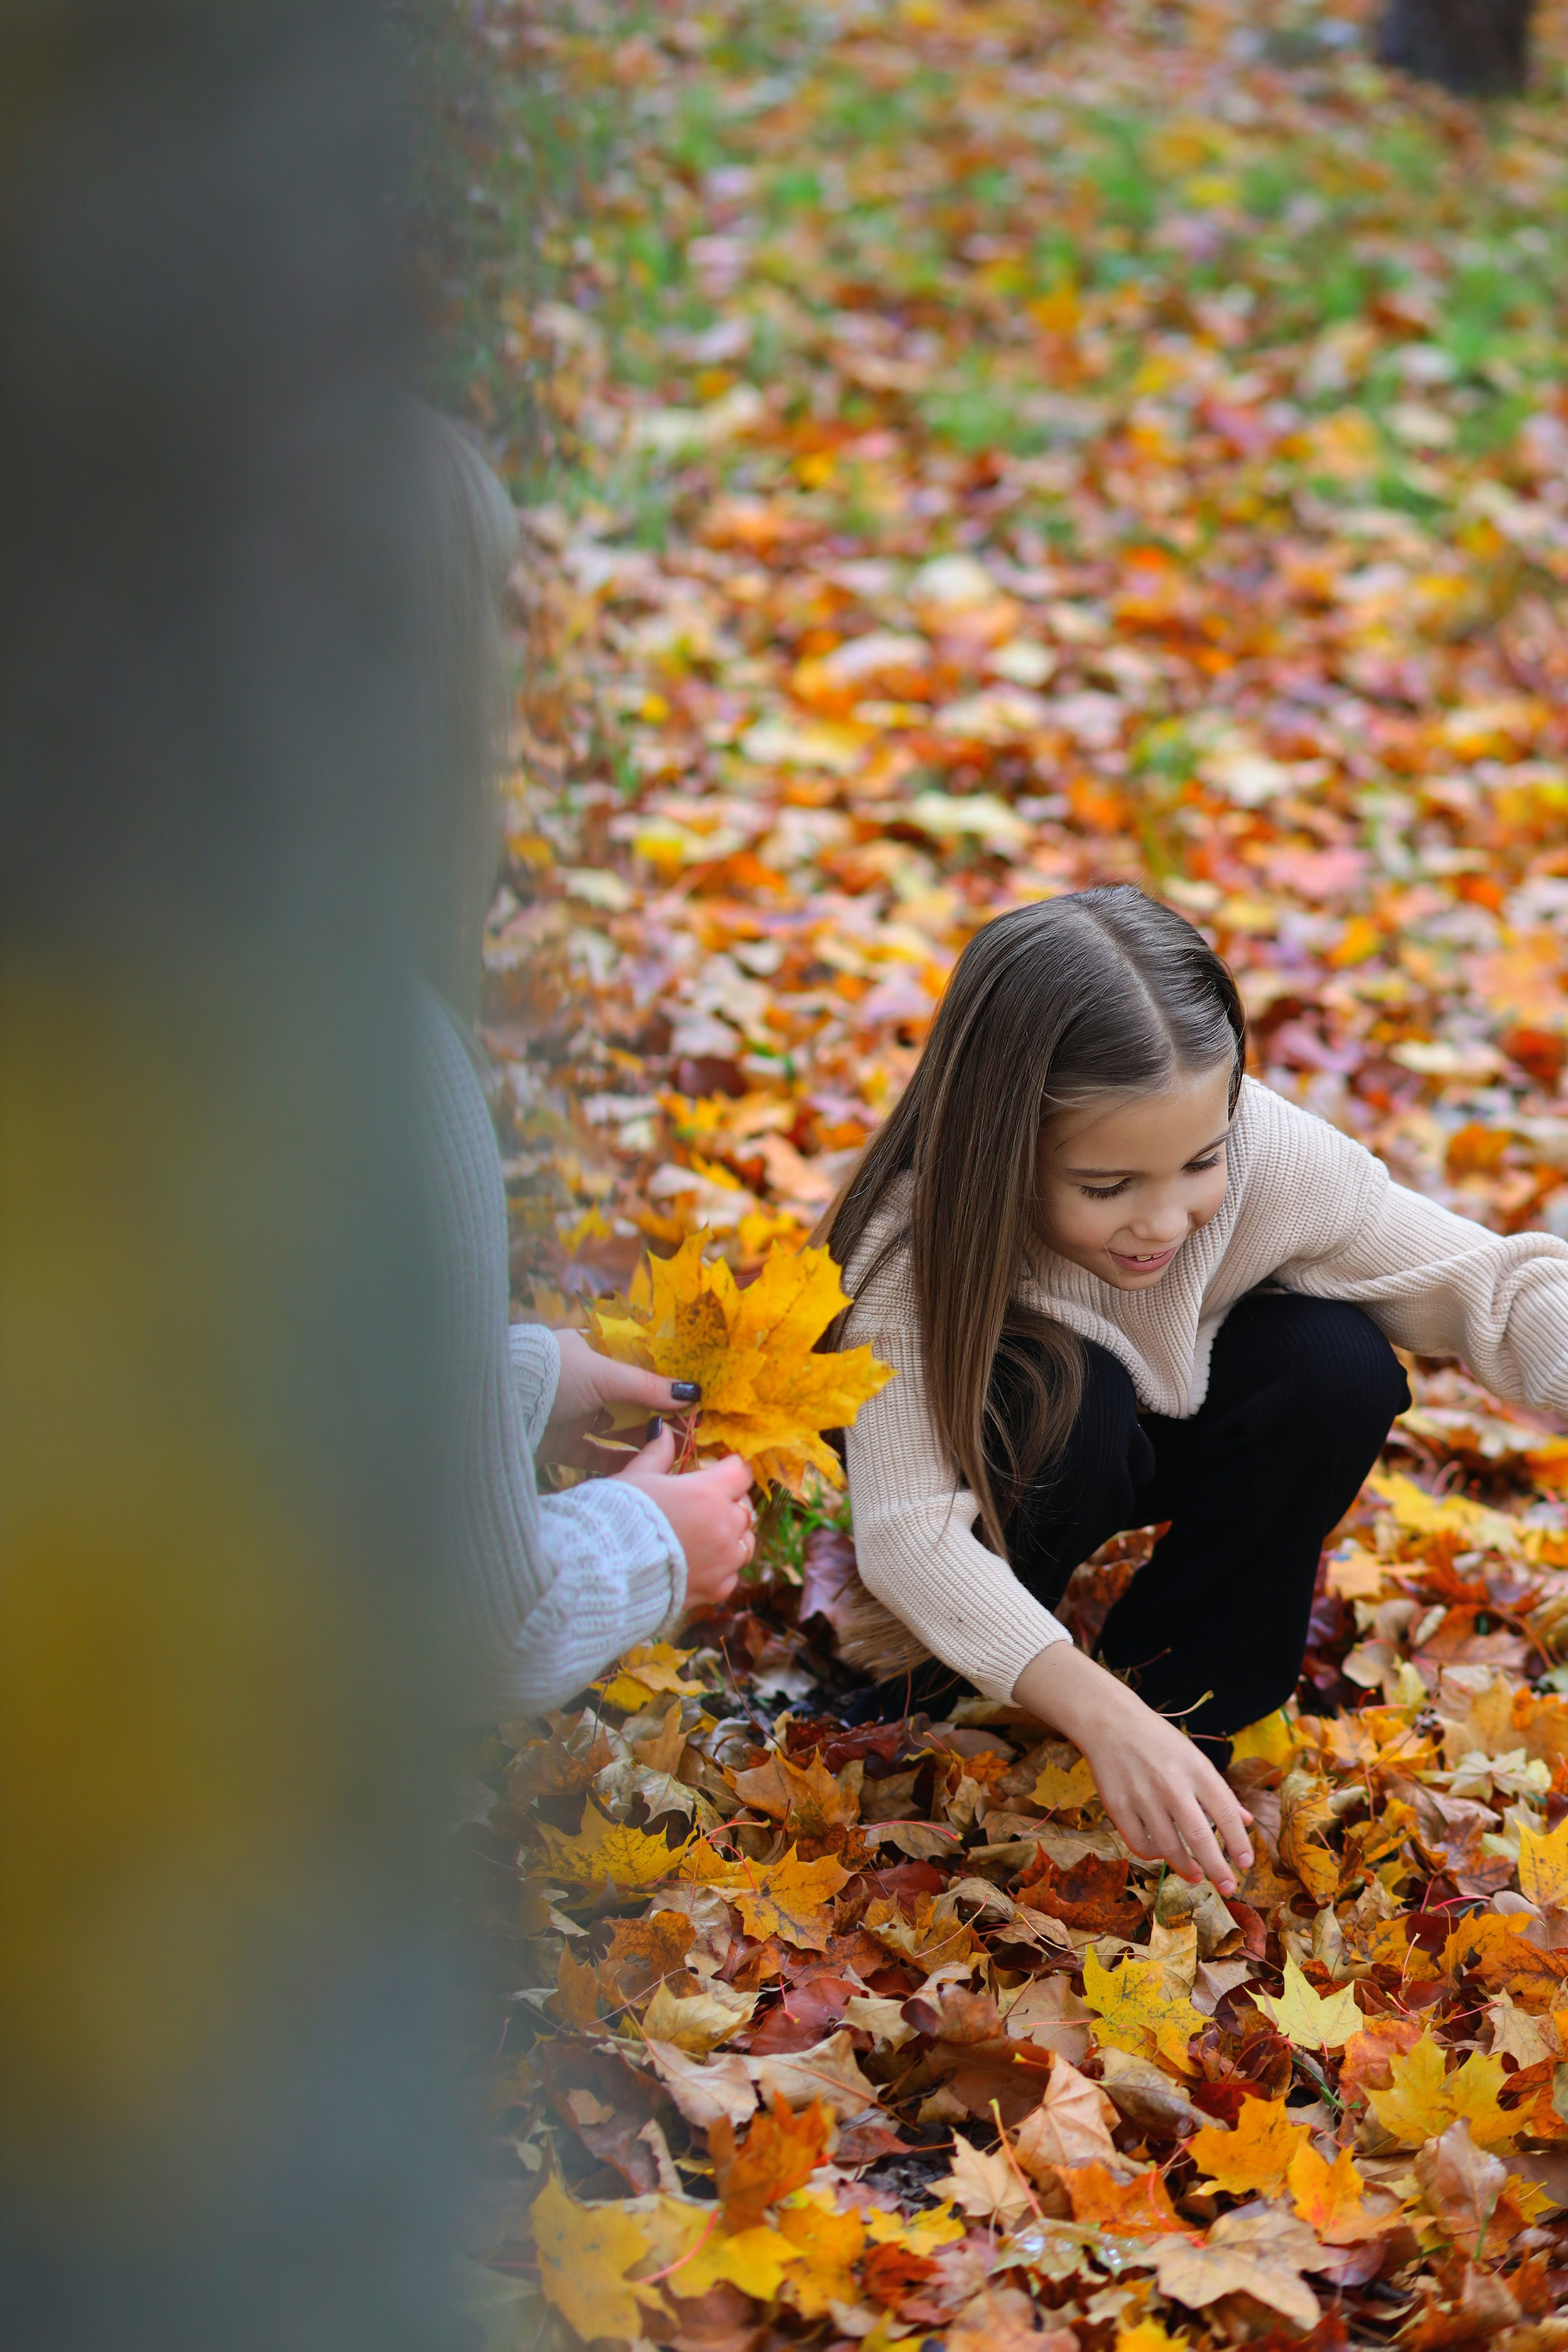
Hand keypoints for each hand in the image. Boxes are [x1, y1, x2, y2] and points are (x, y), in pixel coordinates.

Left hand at [541, 1328, 700, 1463]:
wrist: (498, 1409)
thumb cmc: (551, 1376)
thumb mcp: (602, 1374)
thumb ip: (646, 1385)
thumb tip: (691, 1392)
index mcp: (592, 1352)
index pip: (637, 1364)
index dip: (664, 1379)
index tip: (692, 1394)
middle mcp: (584, 1382)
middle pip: (631, 1400)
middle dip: (659, 1415)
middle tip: (690, 1429)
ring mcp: (573, 1414)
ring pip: (617, 1430)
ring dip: (642, 1441)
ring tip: (673, 1452)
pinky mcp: (562, 1444)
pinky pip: (598, 1455)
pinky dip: (620, 1462)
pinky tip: (644, 1469)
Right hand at [614, 1424, 755, 1609]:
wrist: (603, 1571)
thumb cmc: (619, 1516)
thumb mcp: (636, 1477)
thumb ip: (657, 1453)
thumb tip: (662, 1430)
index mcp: (708, 1492)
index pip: (740, 1471)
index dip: (729, 1468)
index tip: (718, 1470)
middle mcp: (724, 1526)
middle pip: (744, 1507)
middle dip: (728, 1502)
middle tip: (705, 1503)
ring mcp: (723, 1561)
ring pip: (745, 1543)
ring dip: (731, 1536)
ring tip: (707, 1535)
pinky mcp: (715, 1589)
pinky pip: (731, 1576)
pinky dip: (721, 1569)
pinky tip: (700, 1564)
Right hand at [1013, 1643, 1253, 1897]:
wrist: (1110, 1723)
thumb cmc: (1159, 1742)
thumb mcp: (1195, 1758)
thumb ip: (1220, 1792)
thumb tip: (1246, 1821)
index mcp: (1196, 1770)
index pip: (1226, 1814)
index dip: (1239, 1843)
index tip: (1246, 1864)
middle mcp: (1172, 1785)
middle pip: (1199, 1838)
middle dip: (1218, 1868)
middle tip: (1228, 1887)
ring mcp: (1143, 1797)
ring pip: (1170, 1848)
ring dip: (1187, 1868)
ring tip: (1197, 1876)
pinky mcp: (1118, 1806)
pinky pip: (1140, 1844)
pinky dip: (1154, 1855)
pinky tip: (1162, 1854)